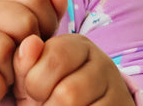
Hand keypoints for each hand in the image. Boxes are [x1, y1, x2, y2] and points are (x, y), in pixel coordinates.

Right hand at [0, 0, 66, 103]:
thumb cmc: (1, 44)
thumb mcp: (25, 25)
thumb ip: (46, 7)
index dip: (48, 22)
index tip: (38, 37)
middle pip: (23, 21)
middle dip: (30, 48)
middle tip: (21, 58)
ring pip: (2, 49)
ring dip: (11, 71)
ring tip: (6, 71)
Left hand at [12, 33, 133, 104]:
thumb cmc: (51, 93)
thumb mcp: (34, 78)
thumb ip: (26, 62)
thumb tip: (30, 42)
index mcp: (77, 45)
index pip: (55, 56)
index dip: (35, 80)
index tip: (32, 90)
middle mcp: (101, 62)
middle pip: (68, 92)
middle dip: (48, 105)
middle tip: (46, 105)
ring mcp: (116, 89)